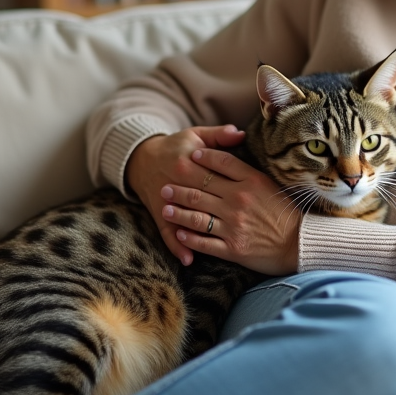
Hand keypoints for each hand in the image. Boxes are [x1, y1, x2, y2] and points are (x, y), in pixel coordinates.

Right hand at [126, 125, 245, 265]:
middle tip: (246, 227)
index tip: (253, 200)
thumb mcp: (196, 135)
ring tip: (224, 248)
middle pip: (204, 201)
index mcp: (189, 162)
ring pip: (186, 219)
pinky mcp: (159, 214)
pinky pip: (167, 233)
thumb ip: (219, 135)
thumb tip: (241, 134)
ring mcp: (167, 201)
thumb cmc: (177, 147)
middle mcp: (177, 183)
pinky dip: (177, 247)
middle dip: (224, 215)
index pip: (215, 177)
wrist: (142, 159)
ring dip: (202, 235)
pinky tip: (189, 260)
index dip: (235, 188)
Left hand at [161, 147, 301, 275]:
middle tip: (164, 185)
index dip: (204, 157)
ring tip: (165, 209)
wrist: (301, 243)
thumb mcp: (270, 185)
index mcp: (251, 182)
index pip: (221, 162)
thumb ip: (248, 172)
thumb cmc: (288, 213)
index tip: (192, 155)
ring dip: (178, 212)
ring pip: (196, 215)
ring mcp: (234, 226)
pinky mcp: (233, 249)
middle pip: (201, 188)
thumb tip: (229, 158)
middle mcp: (239, 201)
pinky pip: (204, 242)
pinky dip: (189, 238)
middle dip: (179, 186)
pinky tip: (179, 233)